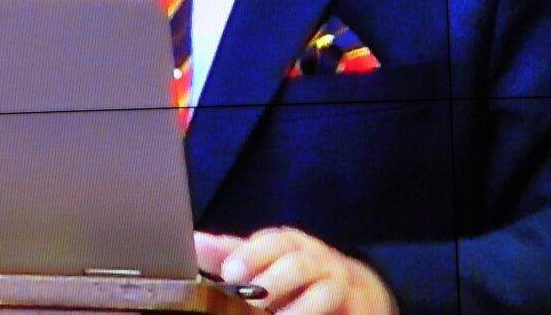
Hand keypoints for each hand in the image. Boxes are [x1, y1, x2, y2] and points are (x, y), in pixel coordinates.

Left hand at [195, 227, 398, 314]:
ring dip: (300, 308)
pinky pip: (344, 311)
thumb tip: (192, 241)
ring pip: (323, 292)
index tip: (230, 273)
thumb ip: (230, 253)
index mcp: (291, 243)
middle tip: (251, 301)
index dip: (252, 255)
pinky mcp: (358, 307)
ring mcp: (339, 284)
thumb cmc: (297, 272)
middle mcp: (317, 259)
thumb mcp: (264, 258)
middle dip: (272, 282)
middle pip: (296, 265)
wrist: (354, 288)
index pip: (273, 242)